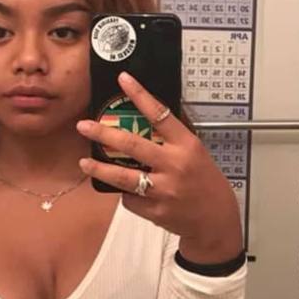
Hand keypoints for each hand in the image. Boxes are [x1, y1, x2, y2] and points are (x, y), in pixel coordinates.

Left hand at [76, 71, 242, 263]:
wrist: (215, 219)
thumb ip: (173, 139)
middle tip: (84, 126)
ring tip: (84, 163)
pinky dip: (127, 194)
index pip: (161, 115)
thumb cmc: (205, 181)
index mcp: (186, 146)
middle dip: (104, 134)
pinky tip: (132, 192)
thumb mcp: (196, 153)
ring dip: (100, 169)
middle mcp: (174, 165)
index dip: (141, 95)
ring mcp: (163, 190)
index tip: (123, 79)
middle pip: (133, 145)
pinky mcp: (154, 210)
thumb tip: (148, 115)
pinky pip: (131, 199)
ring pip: (123, 177)